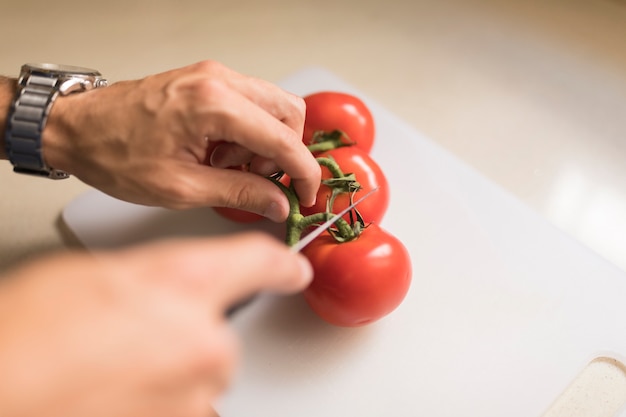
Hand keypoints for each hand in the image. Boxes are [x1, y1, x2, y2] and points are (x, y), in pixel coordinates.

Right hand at [0, 232, 312, 416]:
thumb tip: (161, 292)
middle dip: (185, 336)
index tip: (294, 270)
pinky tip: (115, 392)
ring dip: (169, 375)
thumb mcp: (92, 277)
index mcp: (183, 283)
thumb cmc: (23, 335)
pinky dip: (161, 400)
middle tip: (128, 338)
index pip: (256, 262)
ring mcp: (196, 394)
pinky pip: (185, 408)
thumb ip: (149, 280)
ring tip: (110, 370)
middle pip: (220, 337)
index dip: (278, 265)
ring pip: (200, 379)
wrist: (3, 389)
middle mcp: (203, 340)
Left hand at [43, 61, 320, 220]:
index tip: (306, 194)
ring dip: (265, 143)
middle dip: (285, 153)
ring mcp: (213, 76)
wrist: (76, 128)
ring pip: (272, 107)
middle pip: (288, 112)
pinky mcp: (207, 81)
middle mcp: (218, 81)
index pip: (283, 138)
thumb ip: (240, 194)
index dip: (303, 172)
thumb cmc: (114, 153)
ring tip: (227, 167)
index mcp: (213, 105)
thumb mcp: (181, 188)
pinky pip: (249, 104)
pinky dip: (248, 132)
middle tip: (260, 181)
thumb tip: (278, 203)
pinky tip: (220, 153)